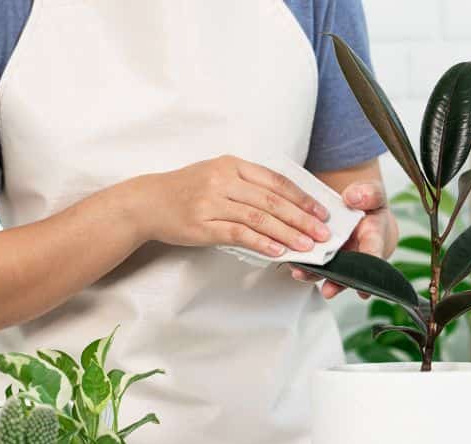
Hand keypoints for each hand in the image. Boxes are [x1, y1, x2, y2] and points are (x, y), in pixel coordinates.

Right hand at [132, 155, 330, 257]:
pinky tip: (277, 251)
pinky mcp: (203, 224)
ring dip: (287, 234)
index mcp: (232, 165)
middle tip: (323, 233)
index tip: (321, 212)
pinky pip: (239, 234)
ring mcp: (212, 202)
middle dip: (302, 219)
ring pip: (260, 218)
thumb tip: (285, 204)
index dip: (302, 198)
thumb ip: (247, 185)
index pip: (276, 181)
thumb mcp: (216, 175)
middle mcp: (224, 180)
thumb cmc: (185, 190)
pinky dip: (261, 243)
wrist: (148, 202)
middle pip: (273, 201)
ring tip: (307, 246)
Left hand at [292, 180, 397, 298]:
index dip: (369, 264)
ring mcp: (338, 258)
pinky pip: (312, 263)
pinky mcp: (322, 256)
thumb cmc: (369, 208)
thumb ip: (369, 194)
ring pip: (327, 272)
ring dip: (314, 275)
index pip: (373, 252)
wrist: (359, 213)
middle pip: (349, 272)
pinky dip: (302, 264)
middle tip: (329, 289)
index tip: (366, 281)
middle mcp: (356, 253)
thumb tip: (353, 198)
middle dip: (338, 282)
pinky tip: (290, 261)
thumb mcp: (373, 194)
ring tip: (301, 273)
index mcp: (373, 238)